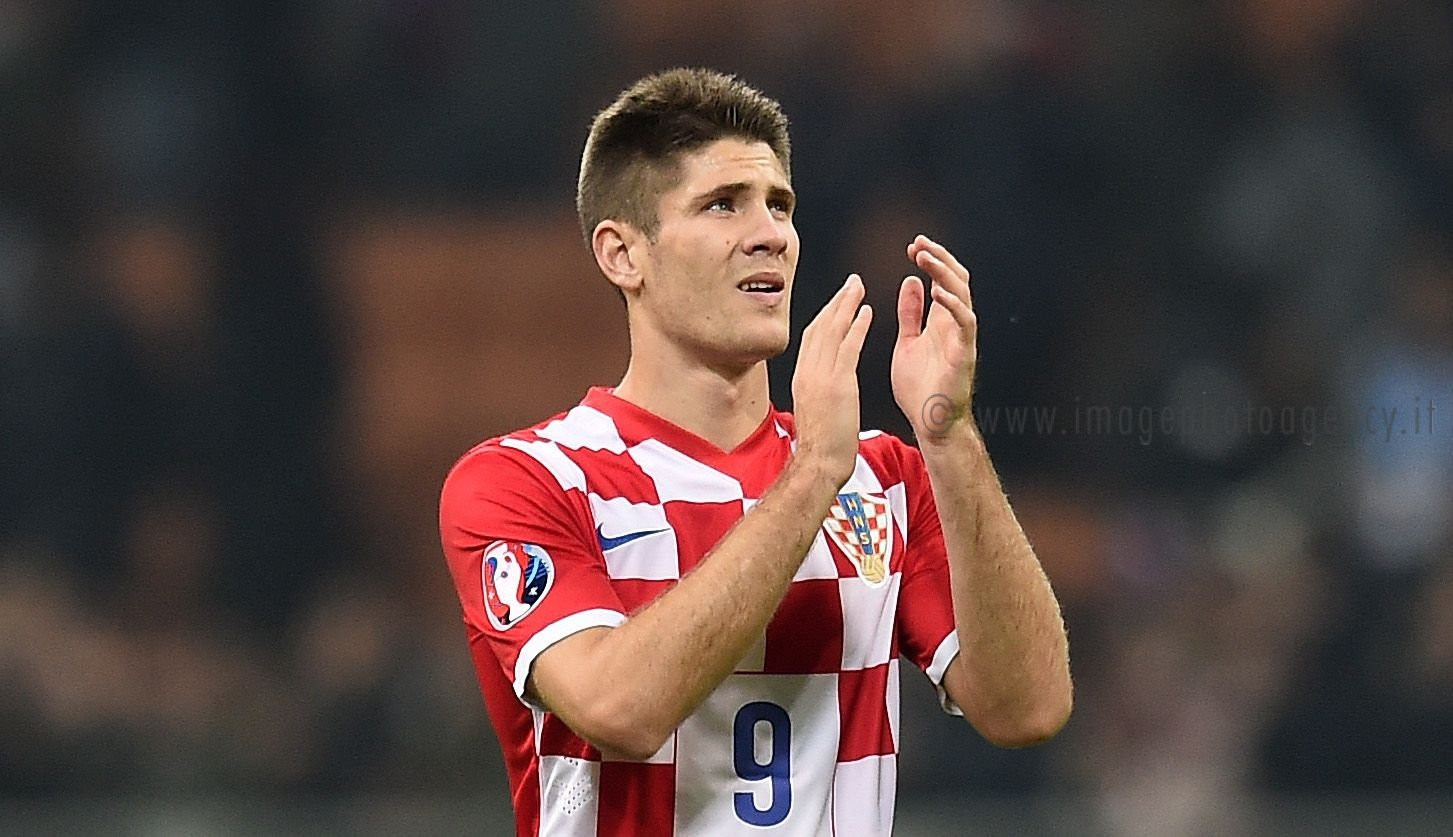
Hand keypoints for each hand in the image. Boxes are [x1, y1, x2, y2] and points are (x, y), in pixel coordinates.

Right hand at [792, 274, 872, 486]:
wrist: (819, 464)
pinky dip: (857, 327)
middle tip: (851, 284)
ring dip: (847, 306)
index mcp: (802, 378)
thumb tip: (823, 383)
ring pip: (832, 331)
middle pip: (820, 327)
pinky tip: (867, 313)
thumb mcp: (814, 411)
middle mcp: (808, 372)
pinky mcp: (837, 384)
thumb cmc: (821, 447)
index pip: (812, 338)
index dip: (826, 316)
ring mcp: (821, 376)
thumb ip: (817, 391)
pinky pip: (848, 347)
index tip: (838, 302)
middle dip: (836, 302)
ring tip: (859, 288)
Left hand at [892, 235, 977, 439]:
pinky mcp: (964, 354)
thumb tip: (911, 281)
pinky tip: (937, 290)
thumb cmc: (920, 387)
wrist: (929, 422)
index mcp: (941, 321)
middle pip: (956, 280)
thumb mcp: (908, 342)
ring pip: (962, 295)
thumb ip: (911, 313)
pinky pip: (964, 323)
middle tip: (919, 243)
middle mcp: (955, 325)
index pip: (943, 280)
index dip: (932, 260)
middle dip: (939, 258)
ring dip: (944, 273)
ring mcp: (962, 338)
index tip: (913, 246)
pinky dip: (953, 305)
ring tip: (925, 257)